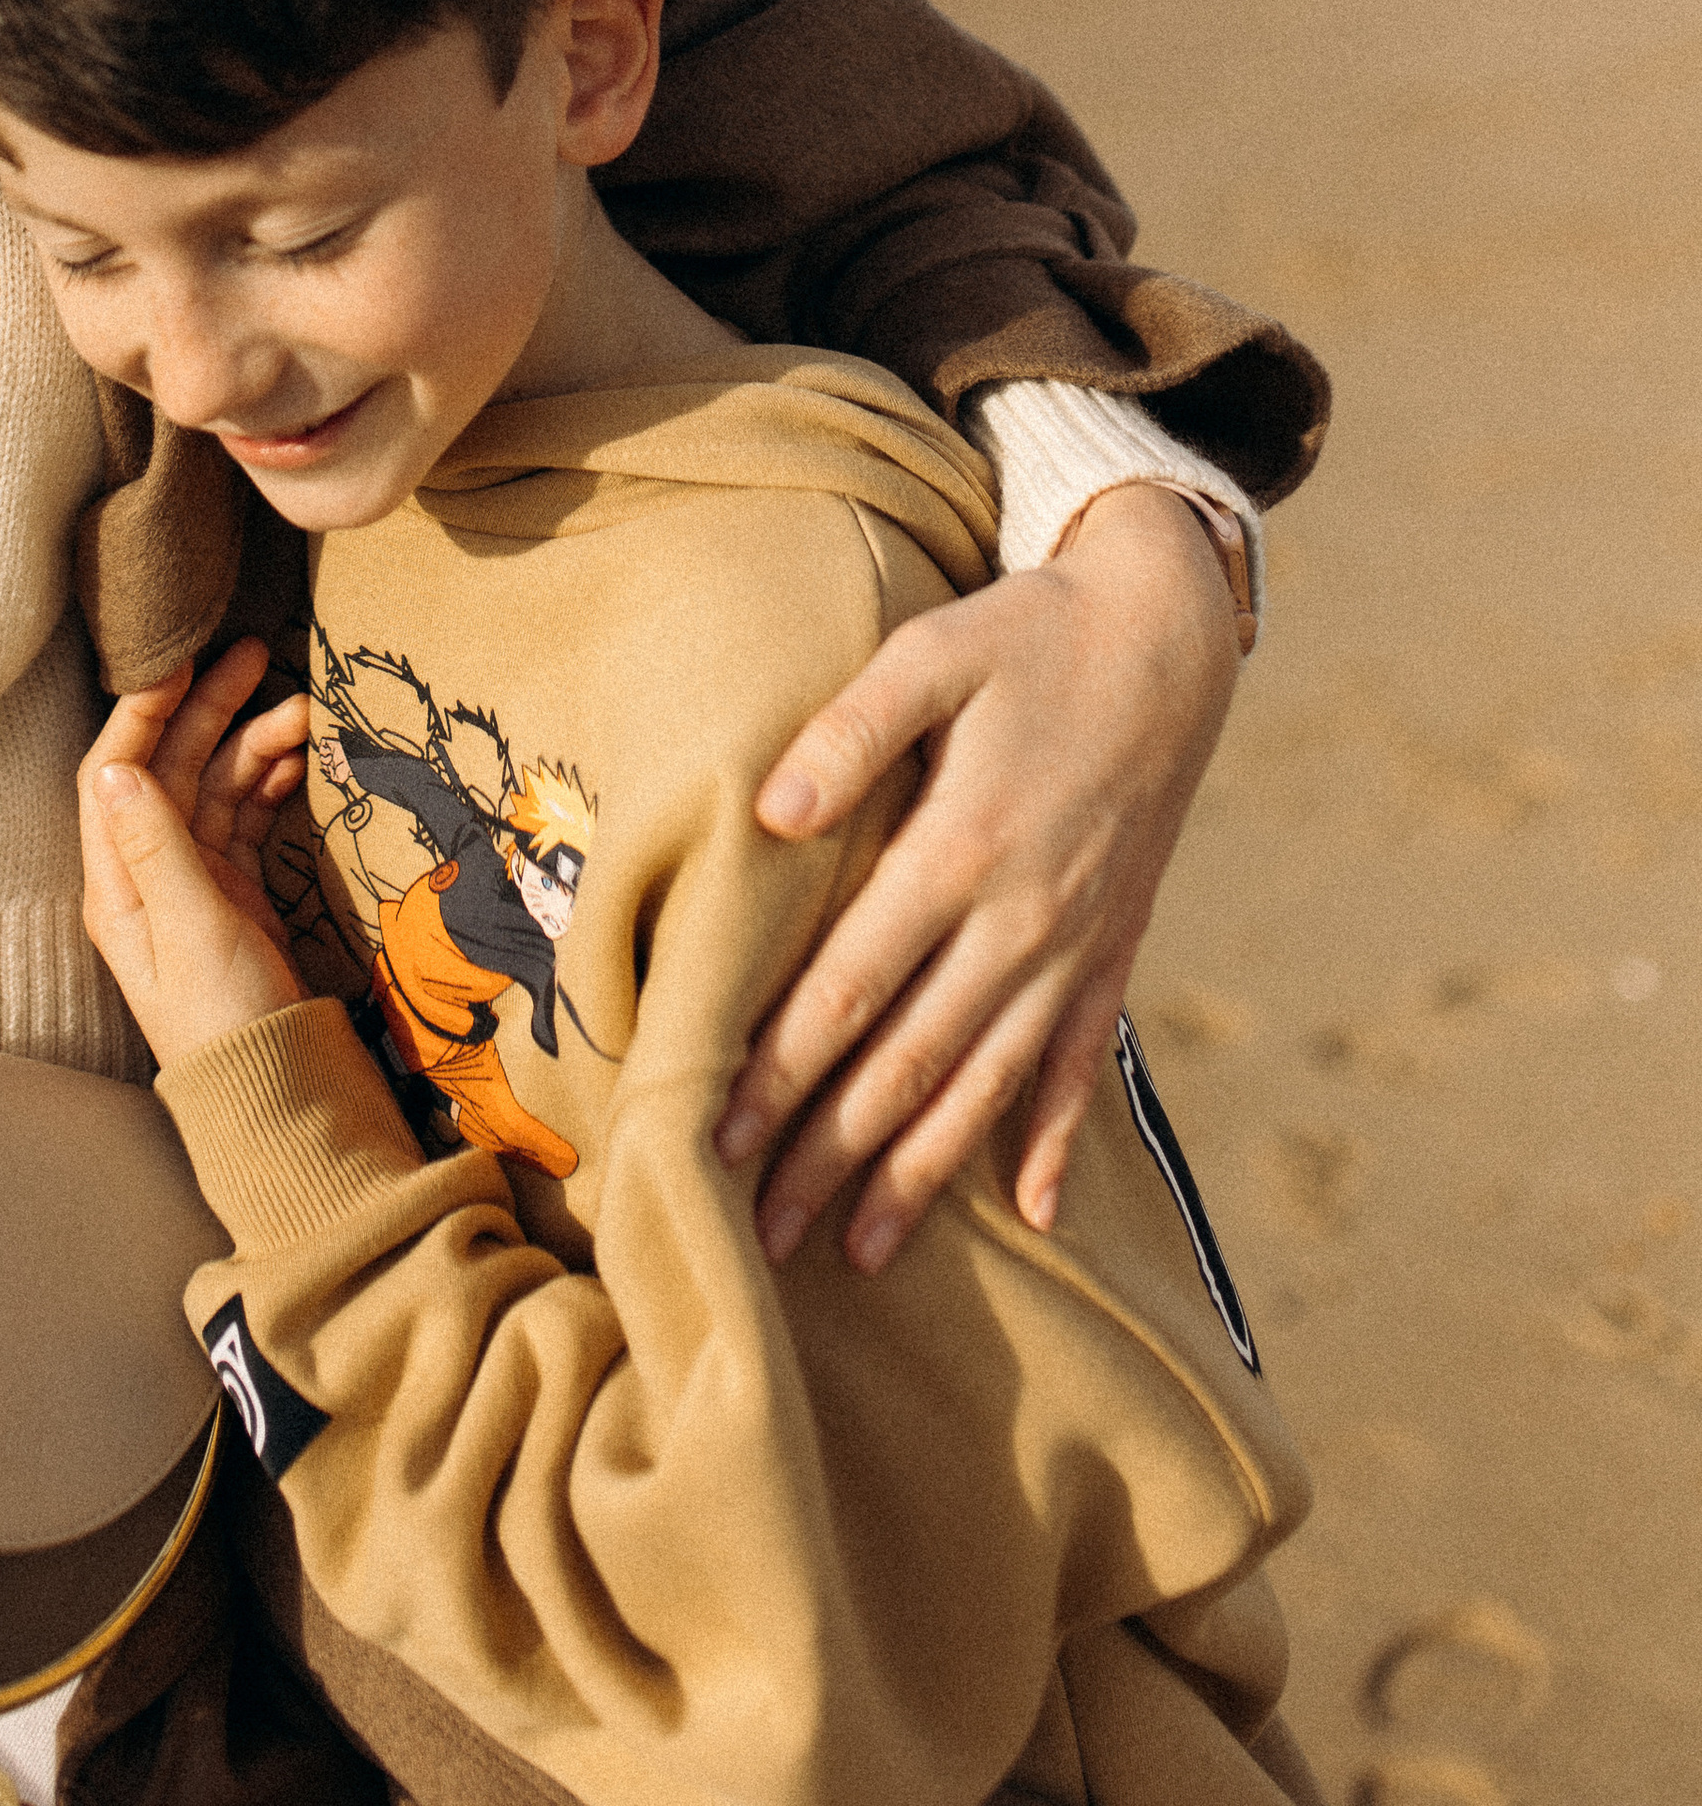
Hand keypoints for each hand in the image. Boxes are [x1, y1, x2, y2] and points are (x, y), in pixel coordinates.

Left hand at [78, 639, 314, 1069]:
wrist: (279, 1095)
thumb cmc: (226, 1025)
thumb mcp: (191, 931)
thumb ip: (159, 847)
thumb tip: (116, 765)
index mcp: (117, 886)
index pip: (114, 774)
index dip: (142, 711)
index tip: (179, 658)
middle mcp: (147, 877)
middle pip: (171, 768)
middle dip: (209, 707)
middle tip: (256, 652)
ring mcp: (194, 884)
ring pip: (218, 787)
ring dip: (255, 742)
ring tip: (305, 708)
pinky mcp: (236, 895)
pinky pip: (248, 817)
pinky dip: (273, 781)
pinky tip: (302, 756)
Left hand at [716, 484, 1241, 1271]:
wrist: (1170, 632)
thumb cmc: (1029, 635)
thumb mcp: (933, 650)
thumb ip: (850, 732)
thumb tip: (770, 811)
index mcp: (962, 848)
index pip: (848, 990)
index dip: (779, 1073)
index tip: (714, 1142)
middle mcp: (1022, 918)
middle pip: (909, 1064)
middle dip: (829, 1156)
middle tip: (759, 1240)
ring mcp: (1076, 944)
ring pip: (987, 1086)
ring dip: (921, 1175)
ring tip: (859, 1252)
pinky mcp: (1117, 948)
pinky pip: (1081, 1063)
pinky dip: (1051, 1139)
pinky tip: (1027, 1211)